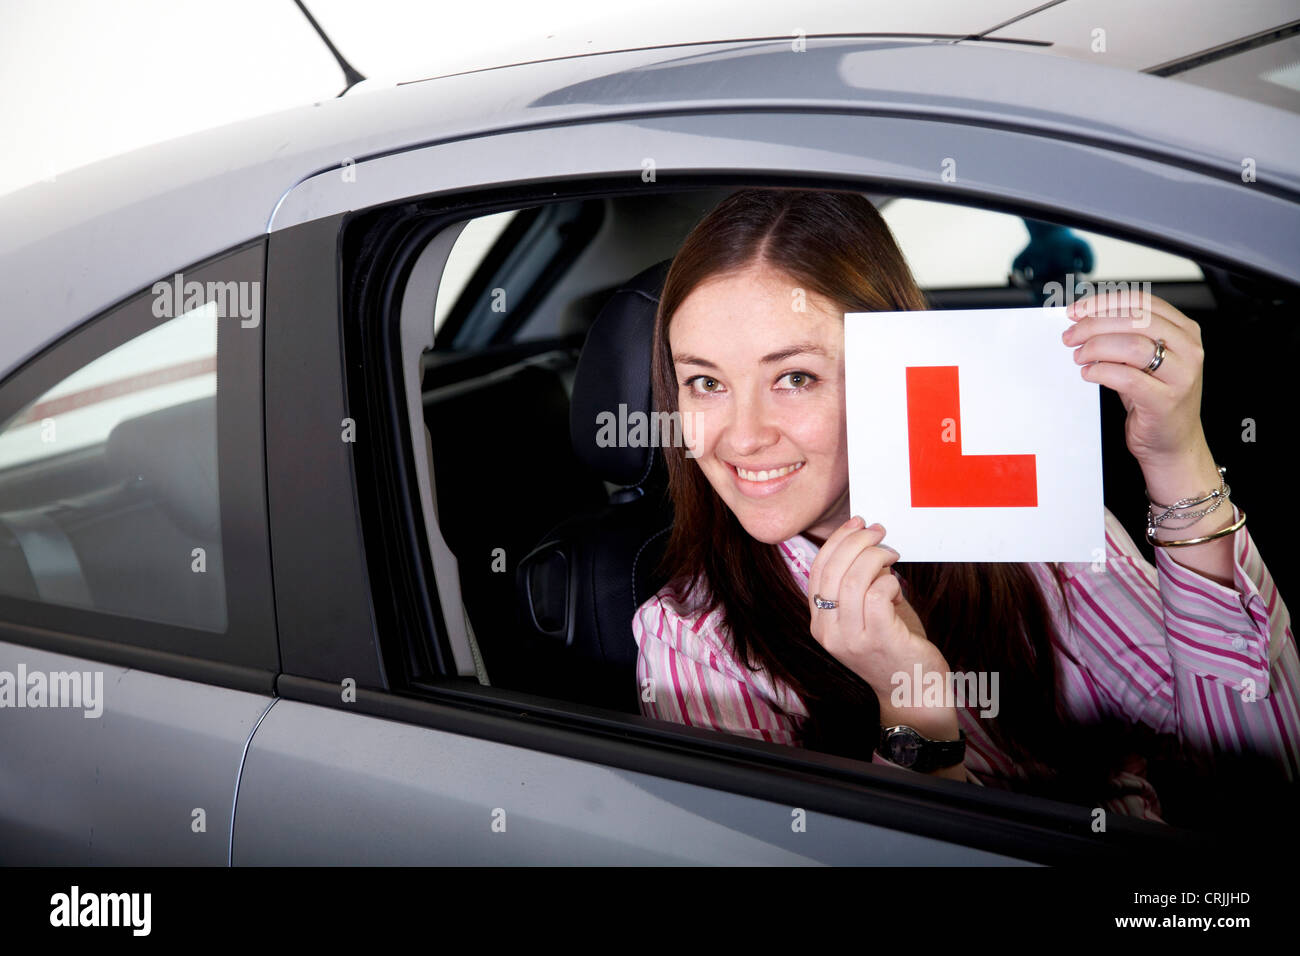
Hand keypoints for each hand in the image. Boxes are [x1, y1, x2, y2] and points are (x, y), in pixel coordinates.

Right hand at [807, 517, 957, 739]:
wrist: (913, 690)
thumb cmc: (893, 646)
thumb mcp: (865, 613)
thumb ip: (859, 582)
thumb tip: (865, 540)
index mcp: (819, 623)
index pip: (818, 571)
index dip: (837, 541)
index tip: (857, 523)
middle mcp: (828, 632)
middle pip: (834, 570)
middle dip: (858, 541)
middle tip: (880, 532)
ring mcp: (851, 639)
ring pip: (854, 579)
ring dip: (876, 557)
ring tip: (892, 555)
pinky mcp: (878, 640)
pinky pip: (877, 594)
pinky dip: (888, 581)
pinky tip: (897, 586)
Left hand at [1063, 291, 1208, 468]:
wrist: (1172, 441)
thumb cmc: (1155, 397)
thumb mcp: (1143, 360)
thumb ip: (1122, 336)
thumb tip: (1082, 318)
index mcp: (1184, 330)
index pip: (1141, 301)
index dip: (1104, 302)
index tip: (1077, 310)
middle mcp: (1188, 349)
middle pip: (1135, 320)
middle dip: (1094, 325)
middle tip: (1071, 336)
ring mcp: (1181, 375)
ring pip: (1132, 346)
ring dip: (1096, 348)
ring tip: (1079, 357)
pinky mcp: (1166, 400)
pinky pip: (1127, 378)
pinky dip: (1101, 372)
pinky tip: (1089, 374)